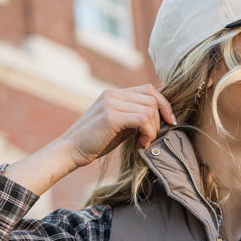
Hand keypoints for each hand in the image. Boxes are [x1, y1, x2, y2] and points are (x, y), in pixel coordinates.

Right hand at [61, 85, 175, 167]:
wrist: (70, 150)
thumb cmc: (95, 142)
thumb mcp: (118, 126)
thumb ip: (134, 118)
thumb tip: (157, 118)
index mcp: (114, 94)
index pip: (149, 89)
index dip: (164, 105)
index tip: (169, 122)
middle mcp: (112, 94)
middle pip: (152, 97)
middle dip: (159, 119)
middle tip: (150, 137)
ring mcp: (111, 103)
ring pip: (149, 108)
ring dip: (153, 128)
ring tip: (143, 141)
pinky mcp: (110, 116)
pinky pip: (142, 118)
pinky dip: (148, 132)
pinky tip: (140, 143)